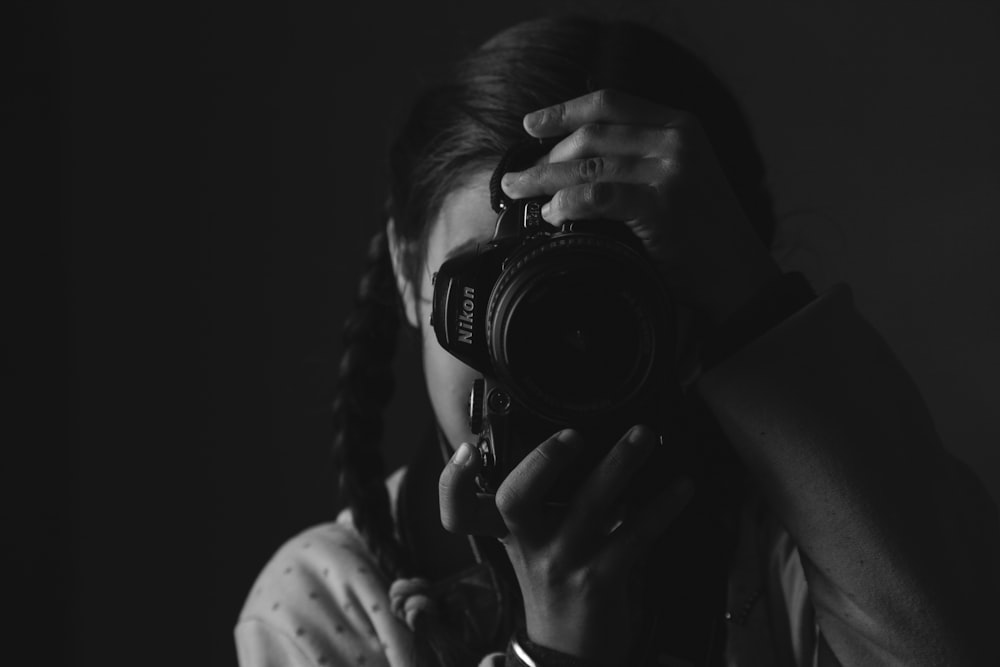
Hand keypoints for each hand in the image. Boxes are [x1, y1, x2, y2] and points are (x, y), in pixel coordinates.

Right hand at [438, 425, 694, 663]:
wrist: (572, 654)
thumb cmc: (560, 584)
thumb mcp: (538, 543)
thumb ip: (545, 500)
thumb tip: (586, 440)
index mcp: (508, 533)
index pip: (458, 512)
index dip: (452, 483)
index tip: (466, 451)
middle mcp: (528, 546)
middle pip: (514, 500)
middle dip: (542, 460)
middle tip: (573, 433)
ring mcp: (562, 564)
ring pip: (586, 506)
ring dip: (618, 465)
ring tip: (643, 436)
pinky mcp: (599, 581)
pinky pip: (633, 536)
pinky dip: (661, 507)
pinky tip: (683, 487)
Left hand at [500, 89, 780, 324]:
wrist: (741, 276)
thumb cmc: (705, 234)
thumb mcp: (683, 177)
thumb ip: (642, 157)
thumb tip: (575, 158)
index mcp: (681, 125)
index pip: (611, 102)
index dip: (564, 111)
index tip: (530, 124)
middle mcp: (677, 140)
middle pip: (592, 134)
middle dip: (546, 156)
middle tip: (517, 178)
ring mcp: (672, 172)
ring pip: (589, 164)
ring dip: (545, 179)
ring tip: (521, 193)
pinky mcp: (664, 206)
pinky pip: (599, 196)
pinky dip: (568, 204)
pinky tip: (553, 214)